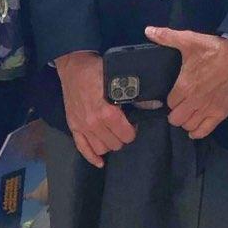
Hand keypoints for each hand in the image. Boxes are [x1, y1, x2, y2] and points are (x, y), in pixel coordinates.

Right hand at [54, 51, 136, 169]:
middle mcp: (94, 123)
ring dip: (109, 144)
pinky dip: (92, 157)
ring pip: (101, 148)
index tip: (133, 123)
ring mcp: (82, 126)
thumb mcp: (119, 79)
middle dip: (122, 137)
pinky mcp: (73, 126)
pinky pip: (82, 148)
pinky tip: (100, 162)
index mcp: (107, 113)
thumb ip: (136, 95)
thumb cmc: (98, 70)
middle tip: (124, 127)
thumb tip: (154, 105)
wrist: (74, 65)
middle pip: (115, 144)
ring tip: (113, 135)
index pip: (127, 135)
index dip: (133, 131)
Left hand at [144, 27, 227, 141]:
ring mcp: (208, 109)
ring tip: (189, 113)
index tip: (174, 95)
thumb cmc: (214, 49)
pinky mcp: (221, 113)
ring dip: (186, 121)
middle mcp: (194, 101)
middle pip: (175, 119)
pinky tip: (195, 126)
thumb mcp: (189, 40)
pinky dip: (197, 131)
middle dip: (175, 113)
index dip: (170, 100)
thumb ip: (167, 37)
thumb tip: (148, 31)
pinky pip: (204, 131)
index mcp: (184, 86)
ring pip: (188, 126)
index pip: (169, 103)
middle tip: (180, 105)